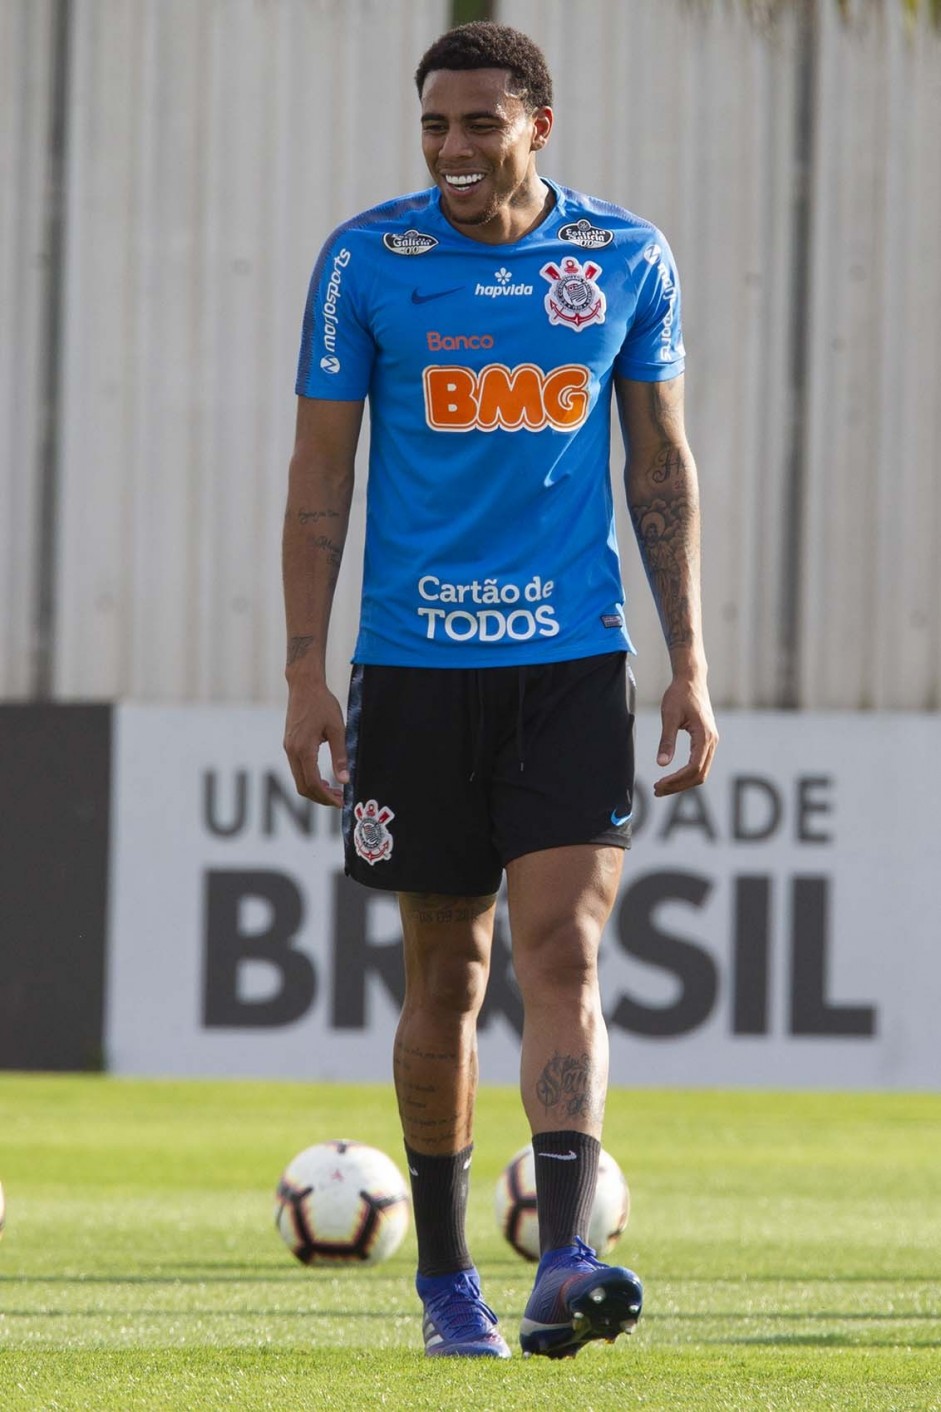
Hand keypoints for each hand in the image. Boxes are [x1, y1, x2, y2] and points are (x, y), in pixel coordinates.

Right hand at [283, 681, 348, 806]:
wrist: (304, 685)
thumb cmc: (322, 704)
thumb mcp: (337, 729)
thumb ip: (341, 755)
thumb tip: (345, 780)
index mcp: (304, 749)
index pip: (313, 783)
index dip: (327, 797)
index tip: (341, 803)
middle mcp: (292, 751)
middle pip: (303, 786)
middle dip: (321, 798)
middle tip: (339, 800)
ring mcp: (288, 748)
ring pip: (298, 779)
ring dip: (315, 789)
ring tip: (334, 791)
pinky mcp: (289, 744)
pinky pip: (297, 769)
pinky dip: (309, 778)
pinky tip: (323, 779)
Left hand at [654, 673, 717, 796]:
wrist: (691, 680)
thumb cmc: (679, 695)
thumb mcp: (669, 716)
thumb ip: (666, 741)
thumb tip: (661, 764)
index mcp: (704, 736)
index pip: (694, 768)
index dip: (676, 780)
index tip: (658, 784)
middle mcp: (712, 741)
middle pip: (699, 774)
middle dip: (678, 786)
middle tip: (656, 790)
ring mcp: (711, 741)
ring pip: (700, 772)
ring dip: (682, 782)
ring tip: (661, 787)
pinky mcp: (706, 740)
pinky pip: (699, 764)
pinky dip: (686, 774)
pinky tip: (672, 777)